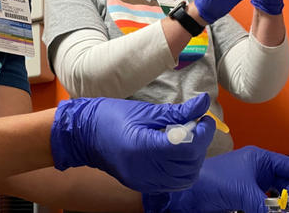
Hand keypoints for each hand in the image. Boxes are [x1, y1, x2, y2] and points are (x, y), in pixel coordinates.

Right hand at [51, 93, 215, 192]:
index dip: (203, 133)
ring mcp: (144, 181)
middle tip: (198, 125)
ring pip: (184, 178)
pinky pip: (172, 183)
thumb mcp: (145, 111)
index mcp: (144, 148)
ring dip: (193, 159)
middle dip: (200, 144)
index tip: (204, 118)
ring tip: (188, 138)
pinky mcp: (142, 185)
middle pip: (189, 165)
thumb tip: (203, 103)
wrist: (84, 135)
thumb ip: (177, 112)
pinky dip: (182, 170)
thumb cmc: (111, 117)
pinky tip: (177, 153)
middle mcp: (145, 170)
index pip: (187, 148)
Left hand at [144, 145, 288, 212]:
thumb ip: (268, 207)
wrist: (185, 194)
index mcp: (260, 159)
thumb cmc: (210, 181)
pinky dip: (272, 210)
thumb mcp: (244, 194)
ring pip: (277, 198)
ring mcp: (249, 184)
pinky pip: (264, 205)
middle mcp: (256, 170)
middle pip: (288, 185)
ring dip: (285, 207)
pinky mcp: (242, 198)